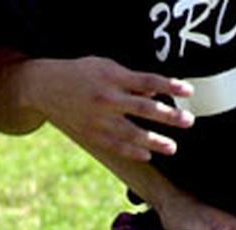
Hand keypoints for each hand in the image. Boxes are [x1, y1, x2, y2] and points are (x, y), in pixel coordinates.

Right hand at [24, 56, 193, 160]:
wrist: (46, 87)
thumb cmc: (81, 74)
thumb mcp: (106, 68)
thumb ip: (131, 81)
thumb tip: (157, 93)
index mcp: (112, 77)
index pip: (148, 81)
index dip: (169, 85)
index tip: (189, 91)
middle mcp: (106, 99)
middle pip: (143, 108)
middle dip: (168, 116)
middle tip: (188, 122)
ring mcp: (97, 119)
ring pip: (131, 133)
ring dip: (153, 141)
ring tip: (172, 147)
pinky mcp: (91, 134)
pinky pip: (115, 146)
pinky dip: (132, 151)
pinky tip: (147, 155)